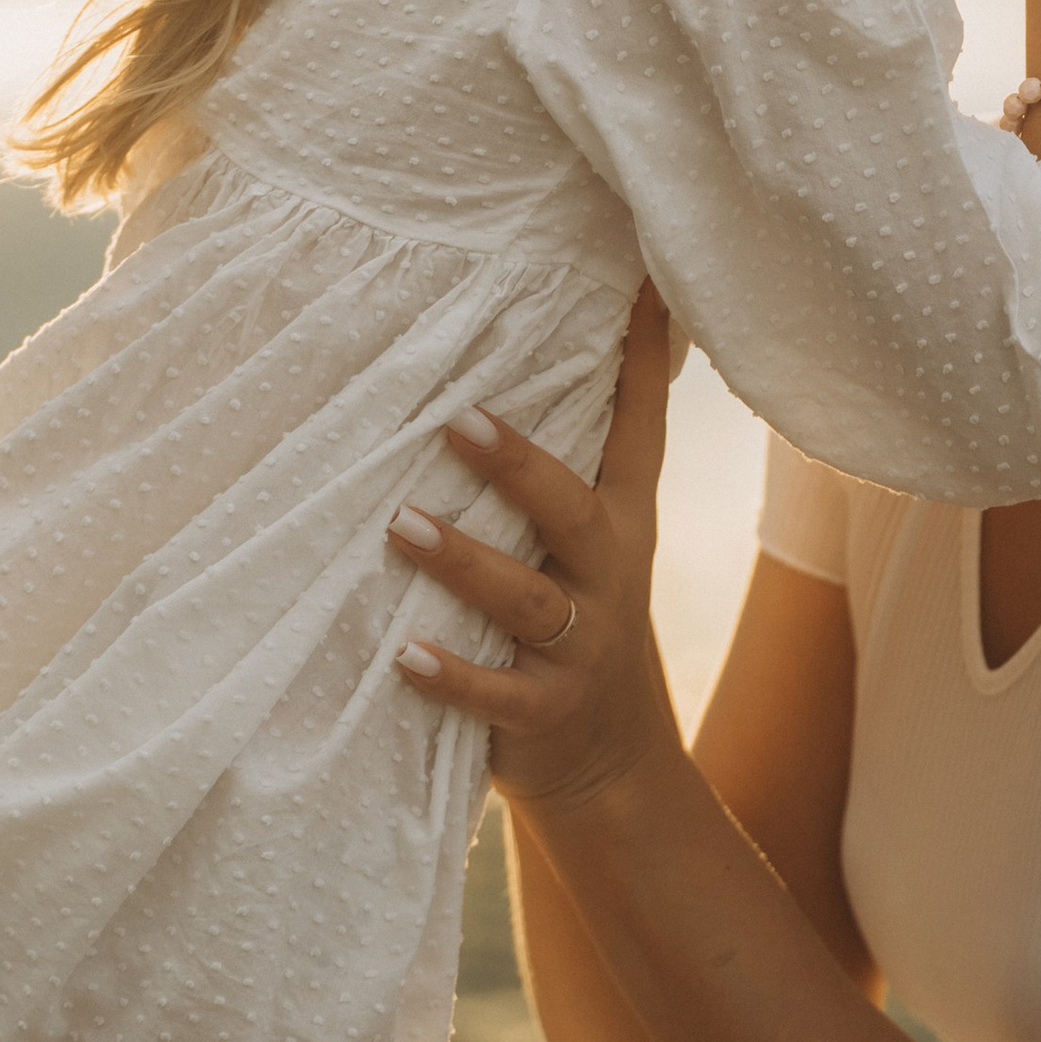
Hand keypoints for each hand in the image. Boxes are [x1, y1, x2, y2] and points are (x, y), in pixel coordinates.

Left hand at [391, 283, 680, 806]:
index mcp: (623, 521)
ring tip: (400, 527)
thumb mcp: (594, 540)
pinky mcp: (542, 712)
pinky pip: (495, 695)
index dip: (641, 355)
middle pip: (572, 511)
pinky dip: (451, 675)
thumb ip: (564, 461)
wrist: (613, 761)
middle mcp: (610, 576)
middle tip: (457, 420)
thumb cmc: (580, 617)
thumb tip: (509, 349)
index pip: (640, 425)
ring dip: (464, 562)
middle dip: (520, 466)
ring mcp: (579, 648)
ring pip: (526, 599)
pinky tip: (403, 655)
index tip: (635, 280)